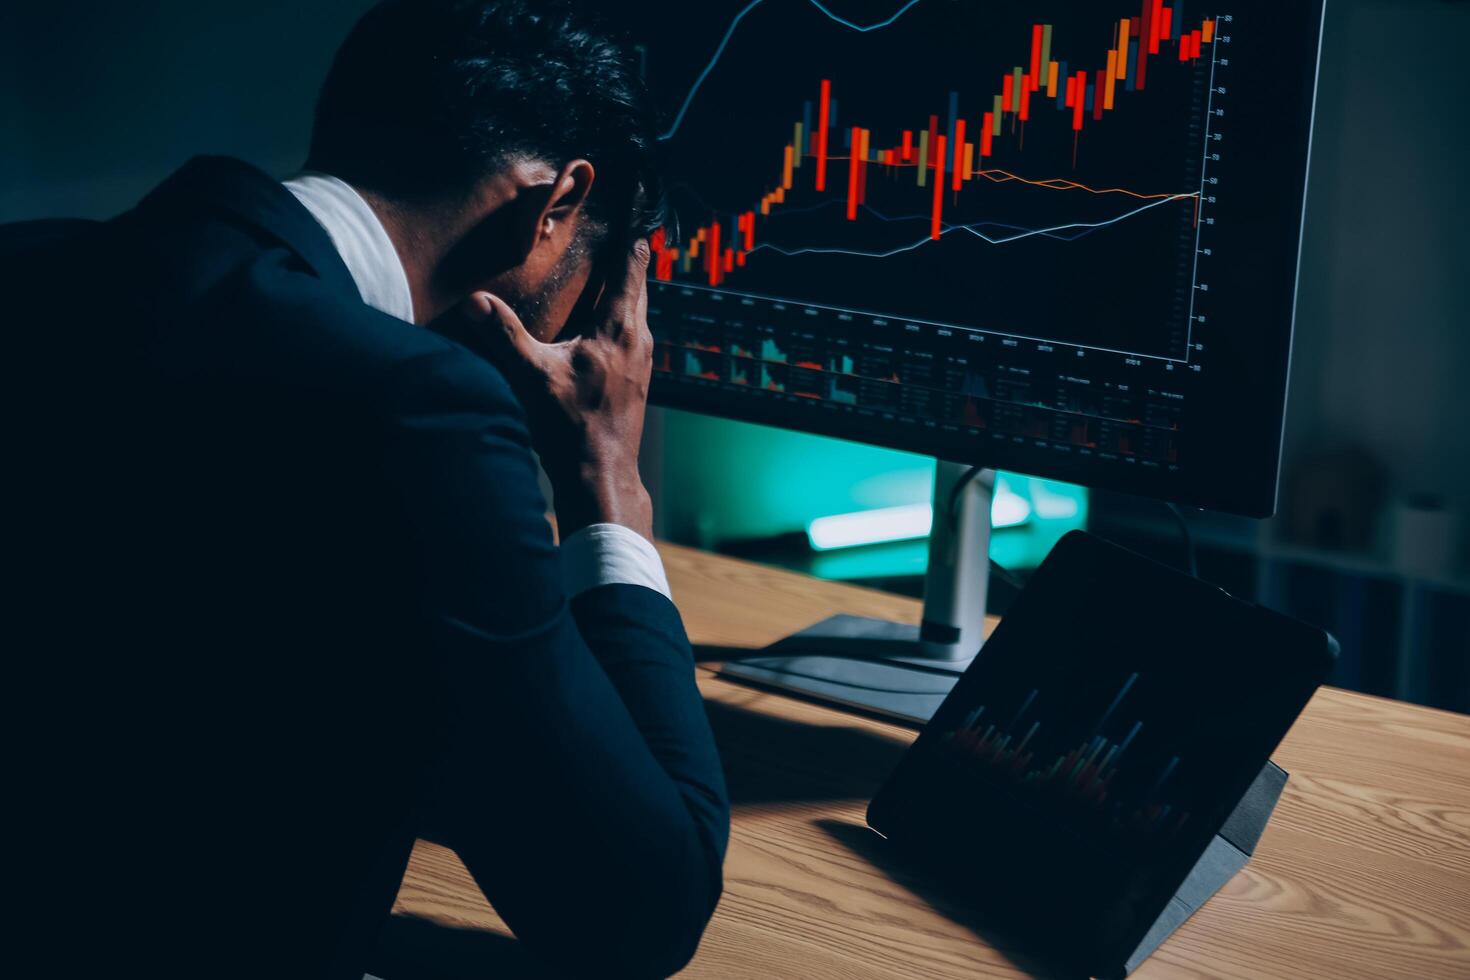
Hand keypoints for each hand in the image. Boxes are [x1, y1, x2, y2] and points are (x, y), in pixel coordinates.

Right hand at [459, 240, 655, 541]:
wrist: (601, 476)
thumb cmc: (572, 428)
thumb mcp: (532, 377)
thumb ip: (503, 334)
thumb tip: (473, 299)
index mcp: (619, 329)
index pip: (631, 268)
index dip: (632, 238)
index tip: (634, 211)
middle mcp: (637, 340)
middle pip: (638, 286)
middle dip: (629, 259)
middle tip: (618, 231)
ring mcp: (641, 362)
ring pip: (636, 311)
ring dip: (624, 290)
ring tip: (607, 270)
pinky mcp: (636, 380)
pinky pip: (630, 334)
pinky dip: (620, 317)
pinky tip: (599, 324)